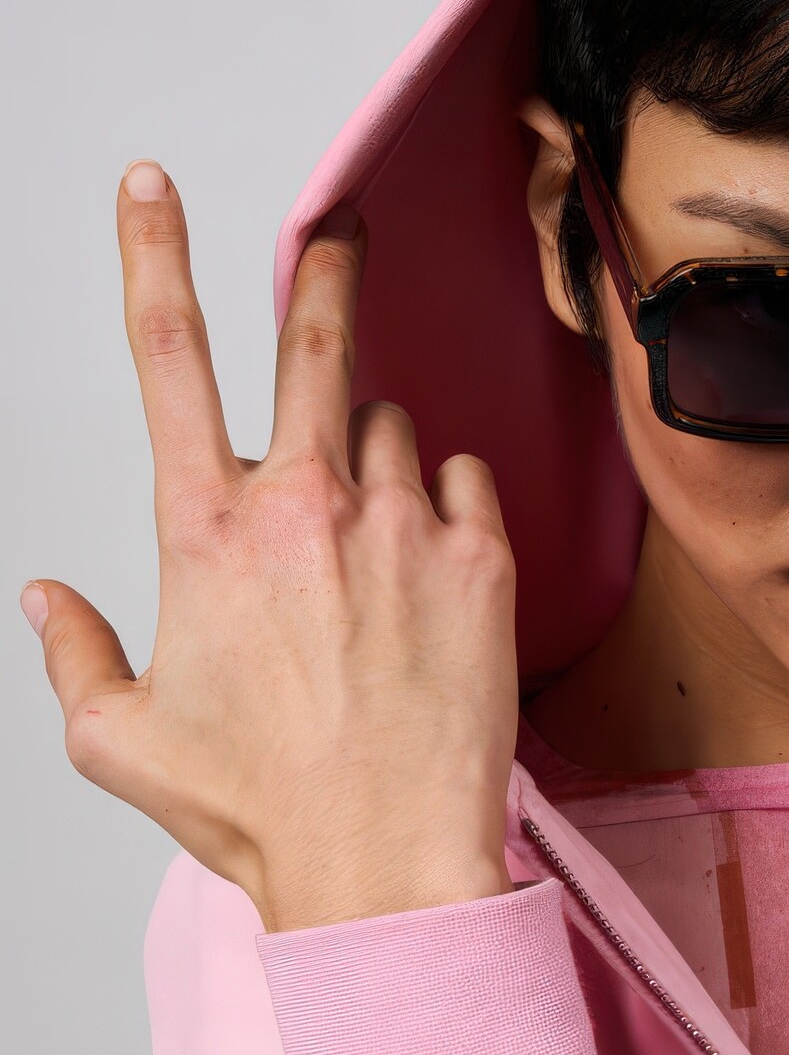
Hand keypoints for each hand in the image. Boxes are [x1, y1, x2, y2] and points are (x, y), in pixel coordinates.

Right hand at [20, 162, 517, 931]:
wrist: (385, 867)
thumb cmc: (256, 810)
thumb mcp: (121, 741)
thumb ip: (73, 651)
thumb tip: (41, 594)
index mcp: (205, 532)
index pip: (166, 356)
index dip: (152, 255)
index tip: (150, 187)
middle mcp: (305, 505)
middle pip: (315, 341)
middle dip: (323, 272)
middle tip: (337, 231)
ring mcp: (401, 524)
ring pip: (388, 430)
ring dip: (371, 462)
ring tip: (364, 555)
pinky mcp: (480, 559)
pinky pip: (462, 482)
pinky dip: (442, 509)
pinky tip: (424, 572)